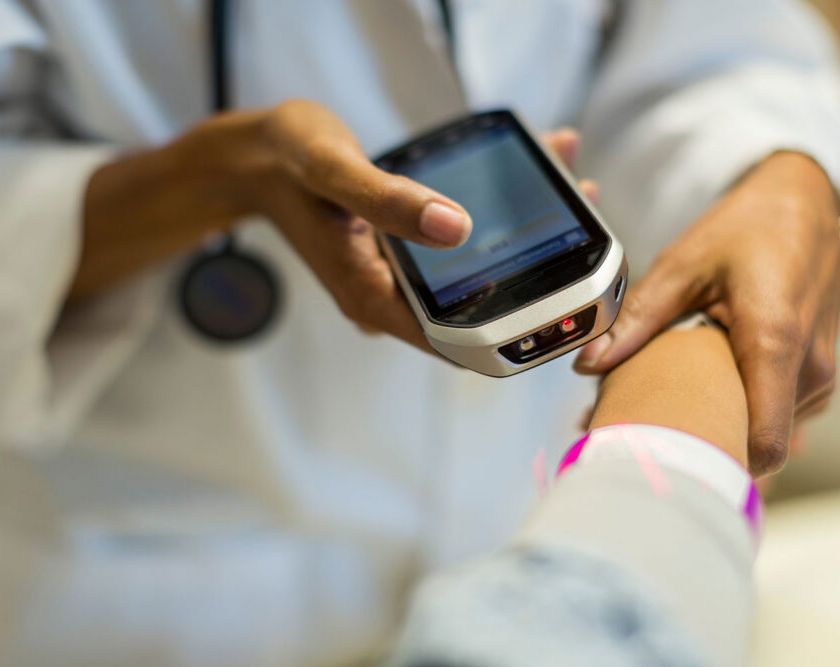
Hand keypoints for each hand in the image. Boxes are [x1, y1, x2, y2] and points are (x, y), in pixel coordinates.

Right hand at [233, 101, 594, 350]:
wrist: (253, 159)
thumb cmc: (287, 160)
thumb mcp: (334, 170)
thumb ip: (390, 201)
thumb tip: (457, 228)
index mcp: (371, 294)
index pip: (457, 343)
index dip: (514, 339)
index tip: (565, 313)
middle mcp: (390, 297)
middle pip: (477, 312)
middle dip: (534, 283)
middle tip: (586, 239)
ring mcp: (398, 279)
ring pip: (475, 279)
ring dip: (524, 246)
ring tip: (573, 197)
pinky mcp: (404, 255)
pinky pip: (461, 251)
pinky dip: (498, 223)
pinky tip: (531, 178)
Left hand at [574, 152, 839, 475]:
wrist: (805, 204)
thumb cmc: (748, 228)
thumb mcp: (683, 265)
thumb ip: (637, 318)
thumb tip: (587, 362)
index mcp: (774, 341)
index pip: (762, 444)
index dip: (714, 461)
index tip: (667, 457)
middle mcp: (809, 369)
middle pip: (755, 443)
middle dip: (703, 441)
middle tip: (647, 428)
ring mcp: (821, 377)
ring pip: (767, 432)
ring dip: (722, 423)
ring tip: (675, 400)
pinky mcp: (820, 378)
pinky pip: (780, 415)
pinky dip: (743, 410)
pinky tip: (709, 386)